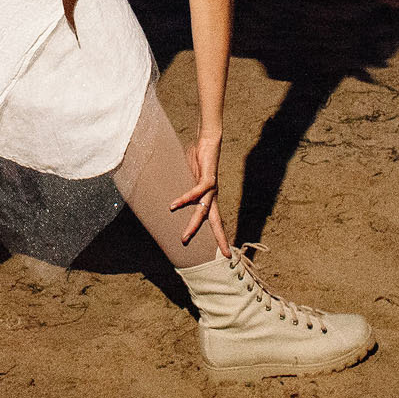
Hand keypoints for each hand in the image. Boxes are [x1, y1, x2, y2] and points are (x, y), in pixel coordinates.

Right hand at [169, 131, 227, 250]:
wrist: (209, 141)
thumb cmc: (199, 158)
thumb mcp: (190, 178)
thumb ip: (185, 187)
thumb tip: (172, 196)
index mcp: (210, 198)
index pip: (215, 221)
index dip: (220, 236)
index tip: (226, 253)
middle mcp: (213, 196)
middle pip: (217, 222)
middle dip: (220, 239)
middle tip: (226, 256)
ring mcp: (212, 188)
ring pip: (204, 211)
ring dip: (194, 225)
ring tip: (184, 237)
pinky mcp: (208, 178)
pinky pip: (195, 192)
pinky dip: (184, 199)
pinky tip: (174, 205)